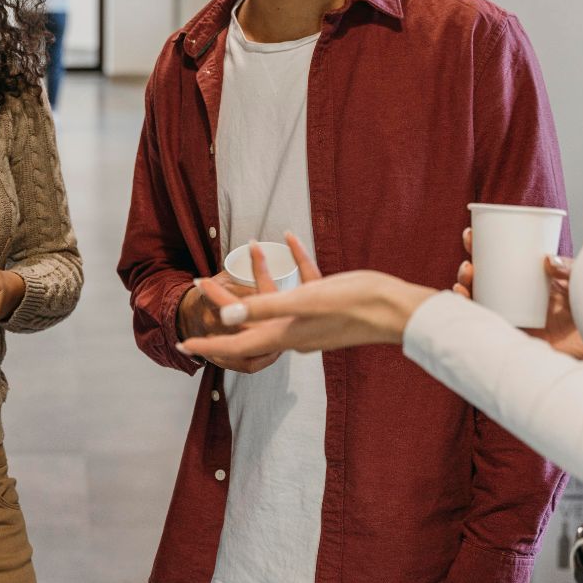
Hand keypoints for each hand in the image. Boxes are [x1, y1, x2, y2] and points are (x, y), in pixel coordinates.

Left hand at [177, 233, 431, 362]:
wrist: (399, 308)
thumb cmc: (356, 304)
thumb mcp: (307, 301)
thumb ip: (266, 308)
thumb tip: (226, 317)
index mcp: (285, 334)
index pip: (238, 344)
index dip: (209, 345)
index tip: (183, 343)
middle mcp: (294, 332)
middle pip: (250, 320)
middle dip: (226, 303)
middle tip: (202, 284)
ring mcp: (311, 319)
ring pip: (274, 299)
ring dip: (258, 277)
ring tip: (246, 253)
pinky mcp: (328, 304)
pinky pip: (303, 283)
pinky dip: (295, 263)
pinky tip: (292, 238)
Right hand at [456, 229, 582, 360]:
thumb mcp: (579, 284)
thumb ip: (568, 270)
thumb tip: (548, 259)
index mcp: (526, 282)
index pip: (498, 262)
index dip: (480, 248)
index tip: (471, 234)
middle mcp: (513, 299)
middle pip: (482, 282)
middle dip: (467, 270)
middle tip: (469, 262)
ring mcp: (510, 318)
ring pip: (478, 302)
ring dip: (464, 287)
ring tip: (467, 276)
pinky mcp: (509, 336)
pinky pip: (483, 326)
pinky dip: (469, 312)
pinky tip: (463, 299)